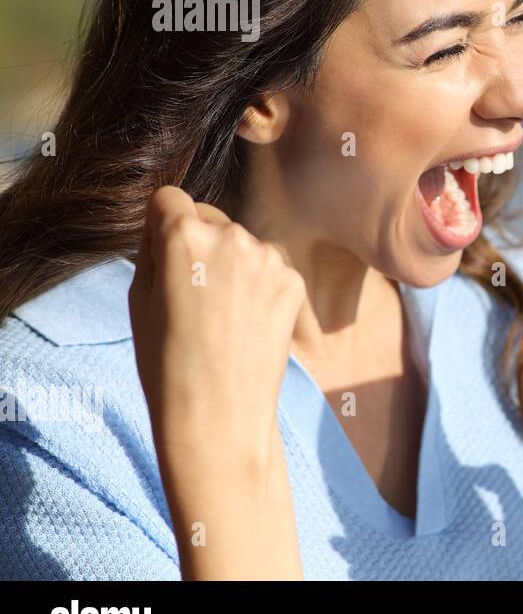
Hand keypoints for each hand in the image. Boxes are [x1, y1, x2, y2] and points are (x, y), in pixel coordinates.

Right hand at [127, 185, 308, 461]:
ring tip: (220, 314)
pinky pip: (268, 267)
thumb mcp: (138, 300)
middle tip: (192, 293)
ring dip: (231, 263)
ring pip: (241, 243)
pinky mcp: (293, 279)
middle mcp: (231, 236)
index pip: (169, 199)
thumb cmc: (167, 363)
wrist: (220, 414)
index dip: (161, 224)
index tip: (162, 252)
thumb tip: (164, 225)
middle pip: (209, 218)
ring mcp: (268, 257)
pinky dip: (258, 285)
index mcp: (183, 236)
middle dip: (199, 243)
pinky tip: (246, 322)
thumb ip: (152, 250)